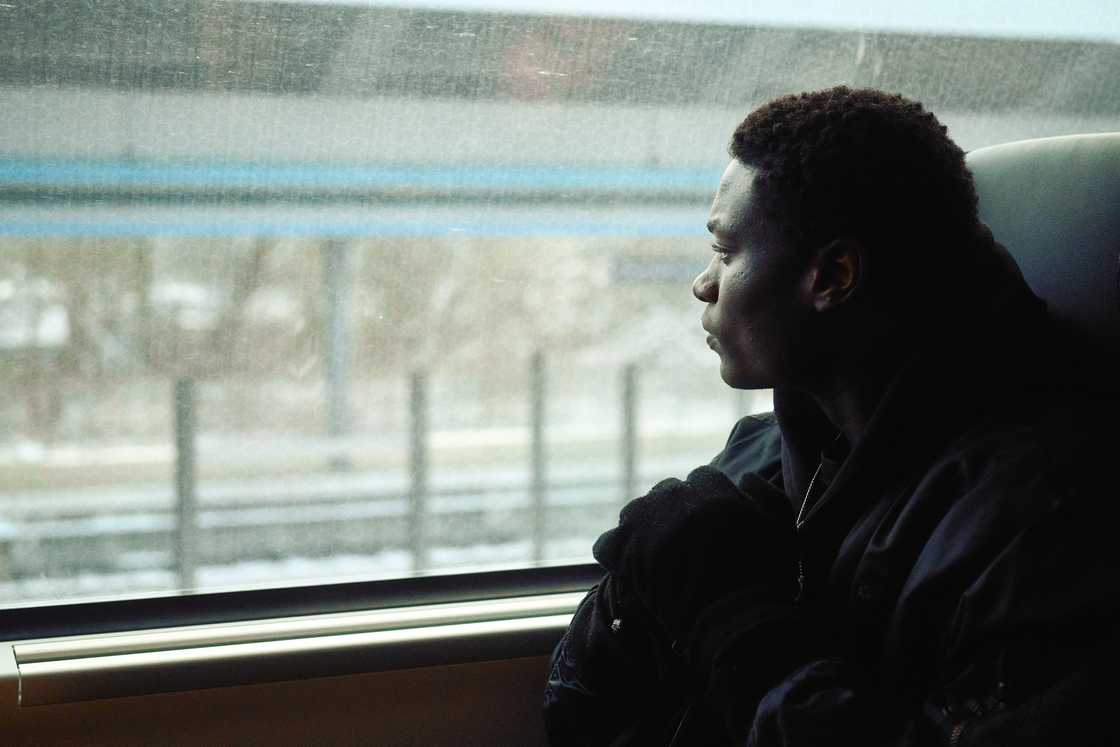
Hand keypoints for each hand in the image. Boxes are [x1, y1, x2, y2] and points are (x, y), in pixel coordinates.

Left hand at [592, 466, 797, 650]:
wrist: (734, 626)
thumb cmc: (766, 580)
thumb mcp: (783, 530)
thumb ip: (767, 495)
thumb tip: (745, 478)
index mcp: (711, 489)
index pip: (701, 479)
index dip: (708, 504)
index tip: (712, 527)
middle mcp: (674, 499)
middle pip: (666, 493)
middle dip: (675, 513)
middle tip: (687, 546)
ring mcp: (645, 526)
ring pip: (635, 513)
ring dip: (645, 528)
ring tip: (660, 558)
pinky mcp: (624, 556)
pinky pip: (608, 543)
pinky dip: (617, 554)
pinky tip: (633, 570)